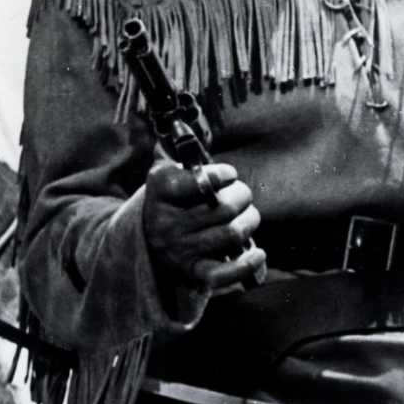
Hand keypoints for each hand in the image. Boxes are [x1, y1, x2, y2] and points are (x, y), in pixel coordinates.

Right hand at [142, 160, 265, 294]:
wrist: (146, 243)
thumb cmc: (170, 202)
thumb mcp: (167, 174)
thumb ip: (183, 156)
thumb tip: (189, 129)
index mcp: (160, 191)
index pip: (199, 181)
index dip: (222, 175)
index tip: (230, 174)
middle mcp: (166, 222)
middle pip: (224, 208)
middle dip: (243, 197)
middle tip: (243, 196)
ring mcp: (179, 250)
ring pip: (231, 234)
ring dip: (249, 222)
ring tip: (248, 217)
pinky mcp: (192, 274)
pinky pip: (224, 273)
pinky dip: (247, 264)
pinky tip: (258, 253)